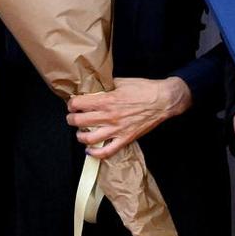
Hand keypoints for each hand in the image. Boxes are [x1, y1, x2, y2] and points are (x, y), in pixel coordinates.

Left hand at [66, 76, 190, 159]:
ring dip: (80, 136)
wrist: (163, 100)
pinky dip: (95, 154)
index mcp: (107, 100)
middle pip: (79, 122)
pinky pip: (107, 152)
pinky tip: (90, 150)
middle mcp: (109, 116)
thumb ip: (105, 86)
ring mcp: (117, 129)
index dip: (72, 104)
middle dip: (71, 120)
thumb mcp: (121, 82)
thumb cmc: (144, 89)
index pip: (78, 104)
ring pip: (89, 139)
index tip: (72, 104)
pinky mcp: (125, 139)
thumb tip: (94, 88)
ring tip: (80, 133)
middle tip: (72, 117)